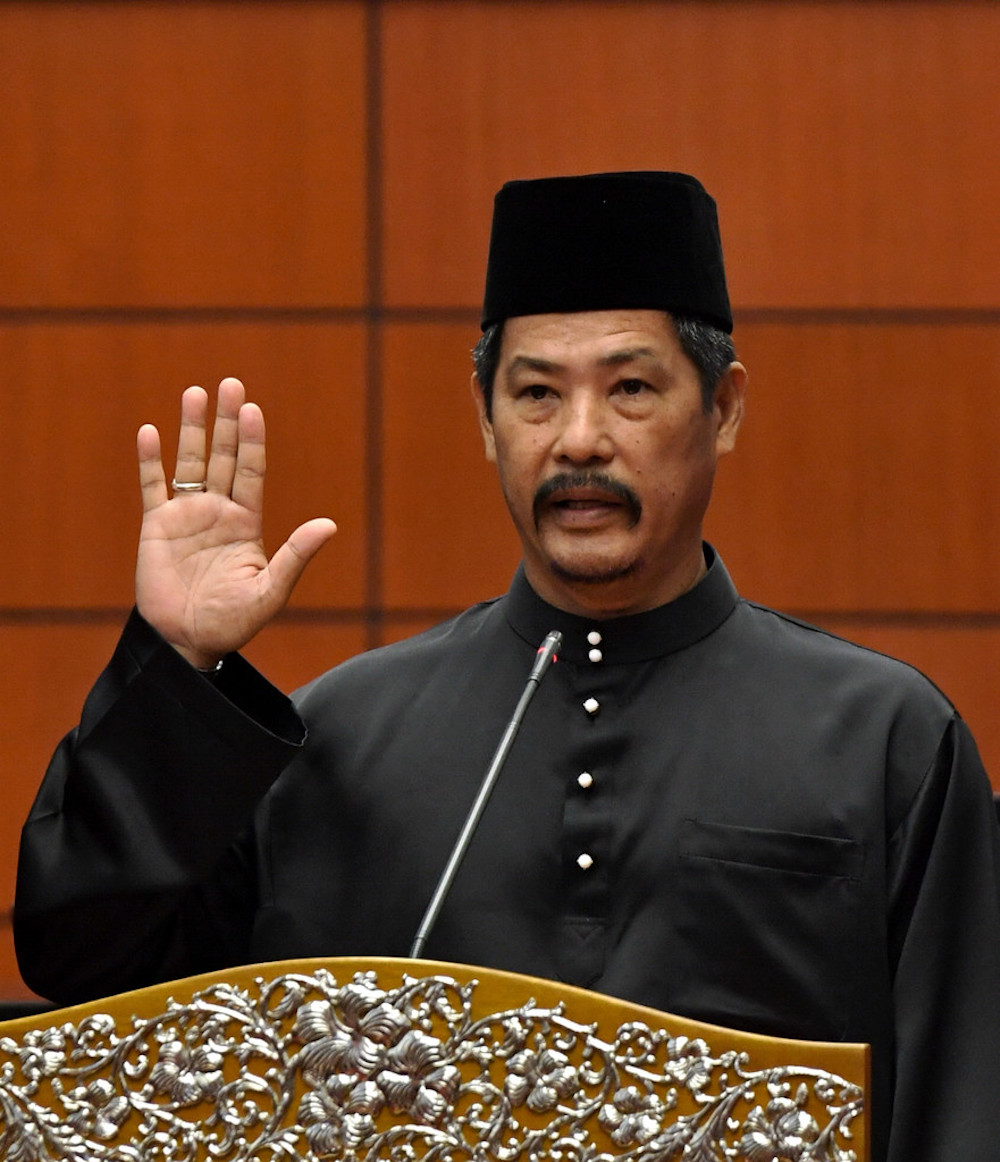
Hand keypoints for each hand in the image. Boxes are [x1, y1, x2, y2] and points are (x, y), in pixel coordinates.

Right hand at [135, 377, 336, 668]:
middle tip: (232, 383)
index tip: (253, 410)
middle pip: (224, 456)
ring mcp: (186, 515)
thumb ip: (296, 556)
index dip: (252, 440)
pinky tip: (150, 432)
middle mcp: (218, 511)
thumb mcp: (270, 591)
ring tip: (196, 393)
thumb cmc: (233, 622)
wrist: (188, 641)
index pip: (251, 471)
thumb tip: (329, 525)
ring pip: (190, 462)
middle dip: (227, 421)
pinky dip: (150, 460)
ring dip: (192, 429)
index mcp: (247, 522)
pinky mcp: (156, 526)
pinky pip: (152, 486)